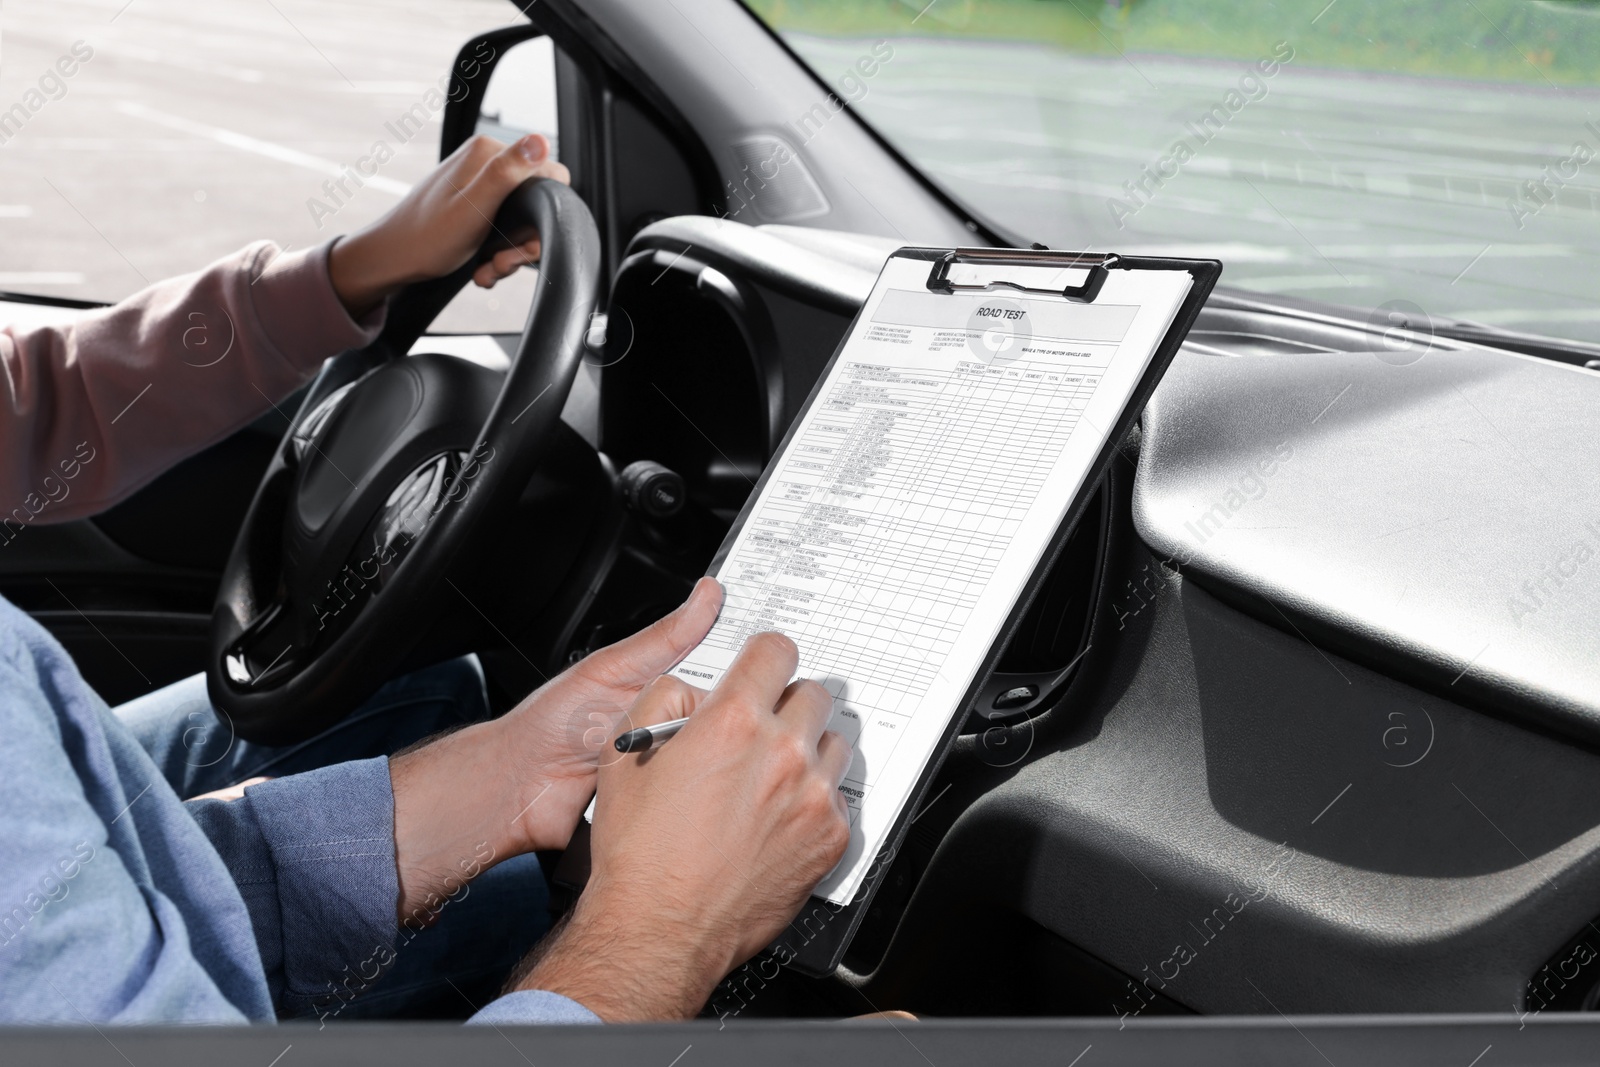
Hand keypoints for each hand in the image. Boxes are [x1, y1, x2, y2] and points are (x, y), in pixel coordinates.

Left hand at [327, 133, 570, 316]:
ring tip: (487, 268)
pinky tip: (482, 266)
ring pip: (522, 221)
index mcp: (488, 152)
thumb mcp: (473, 208)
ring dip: (510, 253)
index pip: (551, 175)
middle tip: (499, 263)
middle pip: (536, 204)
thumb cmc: (426, 238)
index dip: (546, 214)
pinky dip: (498, 252)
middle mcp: (486, 161)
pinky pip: (504, 227)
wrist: (393, 260)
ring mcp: (480, 182)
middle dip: (523, 242)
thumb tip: (540, 140)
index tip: (519, 241)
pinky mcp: (476, 202)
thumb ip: (507, 172)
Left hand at [386, 578, 721, 923]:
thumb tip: (707, 594)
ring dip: (725, 759)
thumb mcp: (612, 669)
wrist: (518, 791)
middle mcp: (675, 727)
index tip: (783, 659)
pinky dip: (706, 794)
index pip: (725, 672)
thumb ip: (664, 638)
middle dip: (744, 717)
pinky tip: (711, 788)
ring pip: (723, 760)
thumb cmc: (551, 726)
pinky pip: (699, 796)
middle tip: (755, 710)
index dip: (753, 669)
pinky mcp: (666, 805)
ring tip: (714, 749)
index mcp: (665, 687)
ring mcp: (673, 768)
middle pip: (732, 719)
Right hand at [511, 631, 852, 1020]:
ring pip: (834, 743)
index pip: (776, 650)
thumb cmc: (639, 853)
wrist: (658, 929)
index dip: (765, 655)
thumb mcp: (625, 754)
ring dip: (809, 748)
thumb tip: (697, 691)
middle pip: (813, 693)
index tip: (764, 665)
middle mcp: (782, 754)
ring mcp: (813, 797)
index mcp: (732, 723)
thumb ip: (664, 701)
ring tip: (774, 775)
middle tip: (765, 726)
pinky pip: (840, 796)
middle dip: (787, 702)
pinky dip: (817, 798)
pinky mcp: (831, 838)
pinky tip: (782, 815)